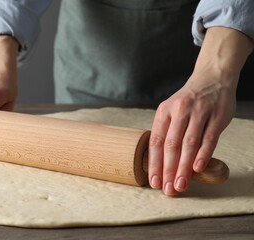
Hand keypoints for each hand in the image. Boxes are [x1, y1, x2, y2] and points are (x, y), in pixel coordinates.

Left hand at [148, 27, 252, 195]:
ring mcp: (199, 113)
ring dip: (183, 167)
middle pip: (171, 145)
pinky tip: (197, 168)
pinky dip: (203, 154)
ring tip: (180, 184)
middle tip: (167, 189)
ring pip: (189, 144)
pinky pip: (208, 138)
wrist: (212, 78)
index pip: (156, 142)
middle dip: (168, 170)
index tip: (154, 181)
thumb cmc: (189, 100)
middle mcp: (179, 111)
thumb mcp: (171, 111)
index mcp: (164, 112)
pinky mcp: (217, 116)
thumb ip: (166, 132)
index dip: (154, 163)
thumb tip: (160, 162)